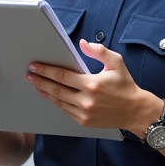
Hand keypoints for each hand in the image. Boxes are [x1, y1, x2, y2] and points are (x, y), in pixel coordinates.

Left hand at [25, 40, 160, 133]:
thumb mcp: (116, 63)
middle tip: (29, 75)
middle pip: (56, 89)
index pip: (62, 76)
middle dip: (40, 81)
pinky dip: (56, 102)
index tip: (35, 66)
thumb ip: (99, 51)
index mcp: (92, 84)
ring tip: (35, 85)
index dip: (46, 70)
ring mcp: (84, 113)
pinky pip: (65, 110)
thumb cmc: (125, 85)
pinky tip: (50, 95)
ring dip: (45, 92)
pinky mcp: (84, 122)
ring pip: (58, 101)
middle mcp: (86, 100)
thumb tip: (82, 43)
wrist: (135, 111)